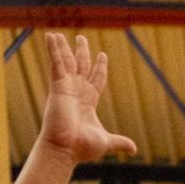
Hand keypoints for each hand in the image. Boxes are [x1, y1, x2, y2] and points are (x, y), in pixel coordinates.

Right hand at [40, 33, 137, 163]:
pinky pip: (55, 63)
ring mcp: (66, 88)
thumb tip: (133, 149)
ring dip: (63, 47)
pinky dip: (53, 50)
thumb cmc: (82, 147)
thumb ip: (119, 142)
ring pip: (66, 62)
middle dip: (81, 52)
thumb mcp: (106, 142)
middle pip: (81, 66)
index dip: (99, 67)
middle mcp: (76, 92)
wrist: (65, 149)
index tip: (102, 55)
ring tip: (57, 34)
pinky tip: (50, 36)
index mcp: (88, 101)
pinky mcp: (57, 86)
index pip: (96, 79)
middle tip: (81, 38)